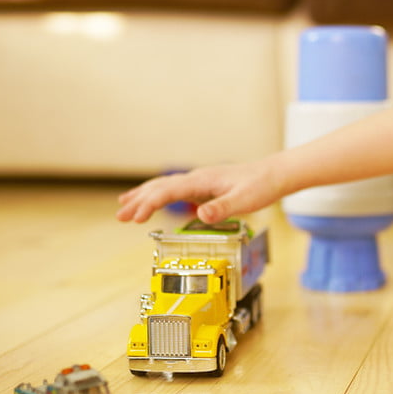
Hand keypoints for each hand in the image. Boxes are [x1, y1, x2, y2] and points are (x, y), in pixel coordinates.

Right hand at [116, 161, 282, 223]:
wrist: (272, 175)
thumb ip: (222, 208)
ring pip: (163, 186)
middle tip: (120, 217)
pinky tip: (152, 201)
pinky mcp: (203, 186)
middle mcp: (196, 178)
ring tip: (123, 207)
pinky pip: (173, 190)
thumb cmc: (259, 187)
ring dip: (143, 196)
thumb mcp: (244, 200)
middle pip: (159, 187)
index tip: (136, 218)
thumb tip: (200, 214)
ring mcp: (198, 181)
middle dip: (138, 202)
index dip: (149, 204)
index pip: (167, 192)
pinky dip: (157, 195)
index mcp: (202, 180)